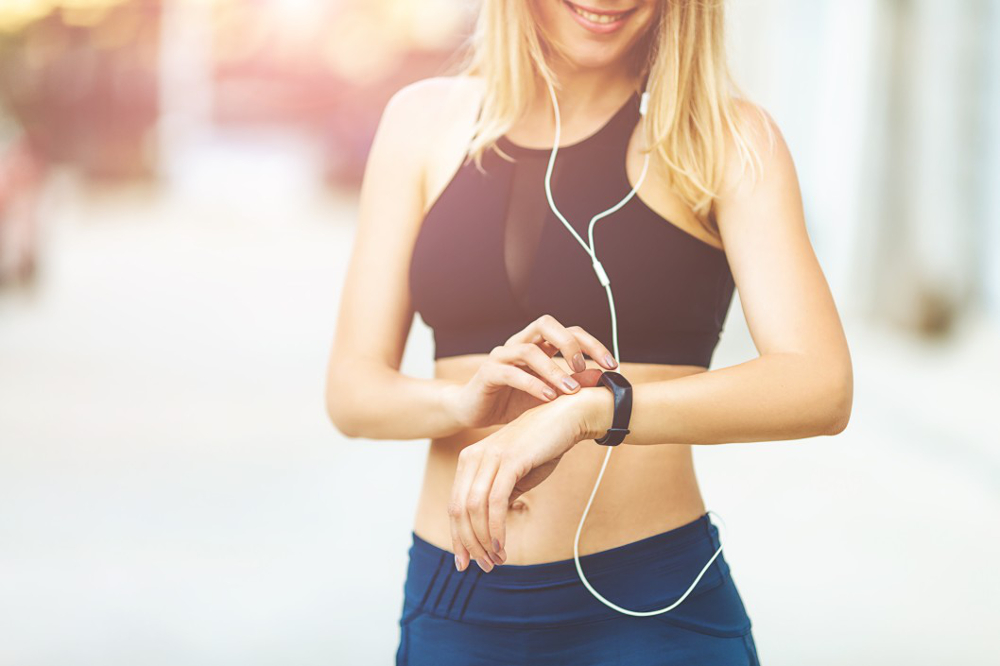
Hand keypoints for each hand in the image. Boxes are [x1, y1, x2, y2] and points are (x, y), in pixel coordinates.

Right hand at [446, 314, 616, 429]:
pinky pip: (511, 372)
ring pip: (530, 350)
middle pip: (547, 325)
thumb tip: (601, 381)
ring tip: (570, 390)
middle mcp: (520, 344)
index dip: (592, 344)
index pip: (569, 332)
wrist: (472, 411)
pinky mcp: (488, 372)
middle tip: (583, 367)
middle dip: (570, 343)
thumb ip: (570, 386)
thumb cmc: (511, 402)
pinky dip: (532, 384)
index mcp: (538, 345)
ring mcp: (502, 356)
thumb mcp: (547, 395)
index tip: (612, 365)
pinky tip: (548, 398)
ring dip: (554, 370)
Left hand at [448, 394, 589, 572]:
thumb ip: (498, 497)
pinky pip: (495, 502)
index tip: (466, 562)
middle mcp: (473, 457)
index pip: (455, 505)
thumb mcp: (515, 476)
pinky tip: (502, 544)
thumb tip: (489, 530)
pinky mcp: (509, 460)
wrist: (566, 418)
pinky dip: (495, 527)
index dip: (459, 537)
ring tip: (496, 560)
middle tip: (484, 567)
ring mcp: (489, 457)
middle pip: (459, 510)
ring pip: (474, 509)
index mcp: (469, 460)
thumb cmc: (542, 447)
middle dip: (469, 544)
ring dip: (484, 540)